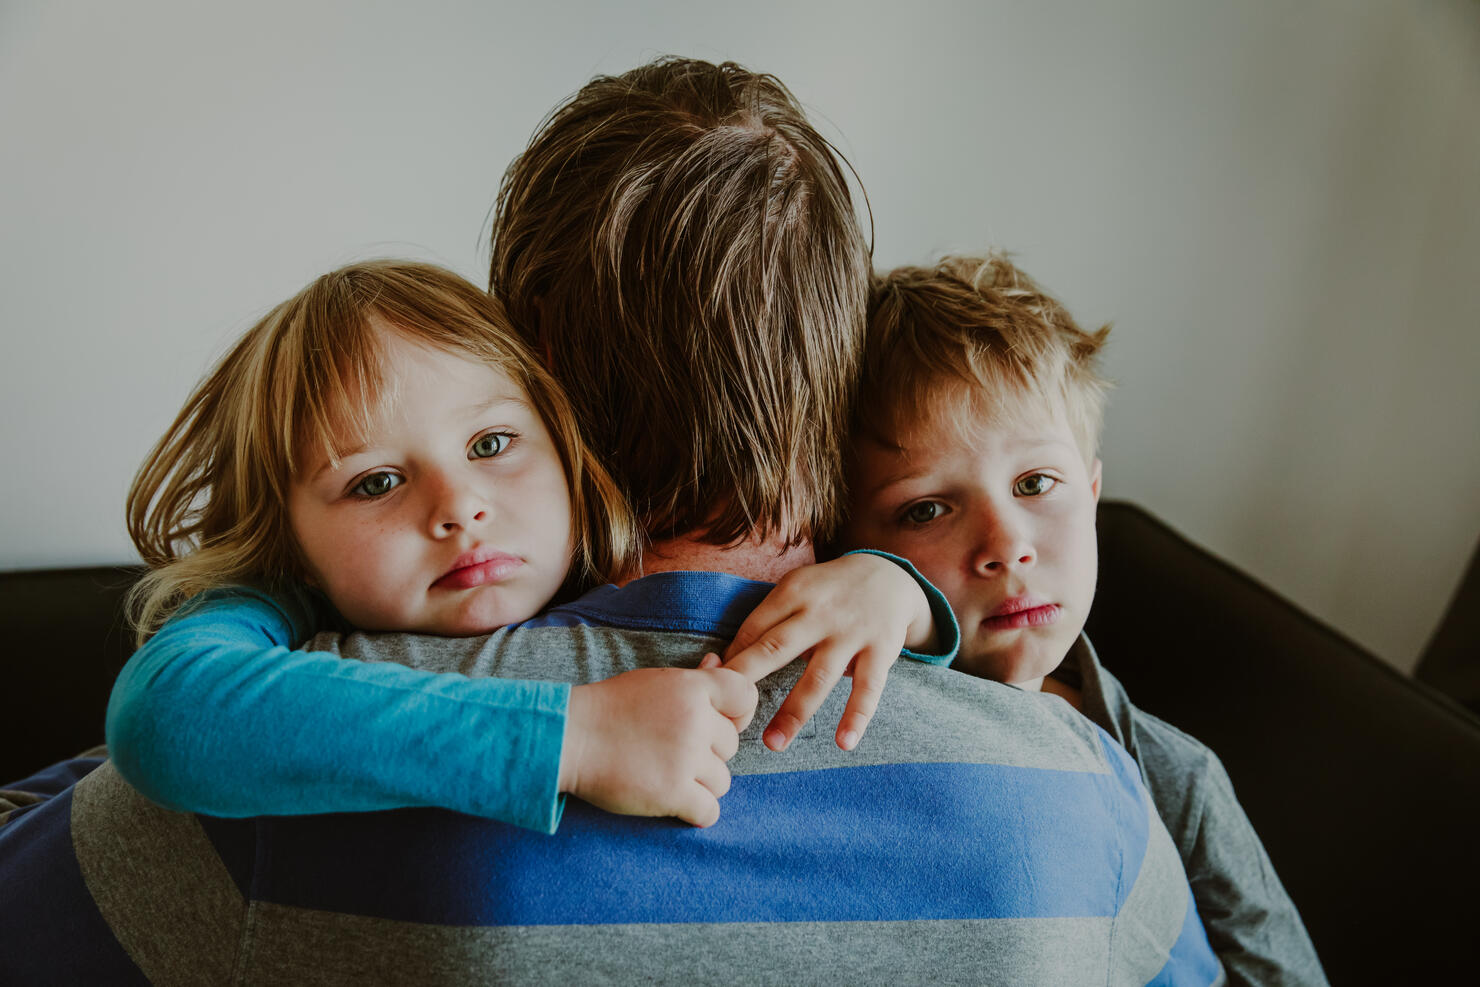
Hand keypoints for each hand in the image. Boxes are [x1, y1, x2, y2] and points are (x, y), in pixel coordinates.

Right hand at [559, 666, 757, 827]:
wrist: (569, 738)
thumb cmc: (610, 708)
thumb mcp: (653, 681)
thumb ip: (692, 678)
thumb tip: (717, 661)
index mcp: (692, 688)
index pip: (746, 697)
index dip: (737, 714)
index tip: (716, 723)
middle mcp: (695, 720)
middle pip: (732, 745)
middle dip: (710, 753)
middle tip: (673, 751)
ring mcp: (685, 758)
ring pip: (723, 781)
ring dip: (701, 784)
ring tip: (668, 775)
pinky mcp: (672, 793)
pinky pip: (710, 812)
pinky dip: (695, 812)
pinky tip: (674, 801)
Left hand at [719, 553, 935, 752]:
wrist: (889, 576)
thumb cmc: (828, 591)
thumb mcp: (797, 588)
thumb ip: (768, 619)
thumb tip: (726, 661)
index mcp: (793, 593)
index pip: (753, 630)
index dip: (731, 661)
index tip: (714, 688)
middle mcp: (820, 613)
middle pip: (776, 649)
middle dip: (747, 680)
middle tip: (726, 714)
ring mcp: (851, 633)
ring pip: (818, 678)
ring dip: (794, 713)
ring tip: (773, 743)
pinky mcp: (880, 651)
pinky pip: (868, 689)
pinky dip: (857, 716)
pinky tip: (844, 743)